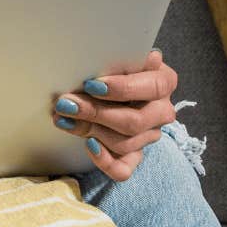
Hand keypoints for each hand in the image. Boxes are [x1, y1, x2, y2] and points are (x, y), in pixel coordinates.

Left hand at [51, 50, 179, 180]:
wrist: (104, 86)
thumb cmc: (111, 67)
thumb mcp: (116, 58)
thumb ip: (124, 59)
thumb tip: (151, 57)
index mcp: (163, 82)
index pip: (153, 87)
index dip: (123, 88)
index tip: (91, 84)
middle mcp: (161, 111)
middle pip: (135, 121)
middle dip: (95, 113)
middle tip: (66, 104)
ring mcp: (149, 135)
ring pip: (125, 143)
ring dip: (90, 131)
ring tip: (63, 118)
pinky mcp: (135, 154)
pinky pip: (124, 169)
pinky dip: (105, 162)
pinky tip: (88, 146)